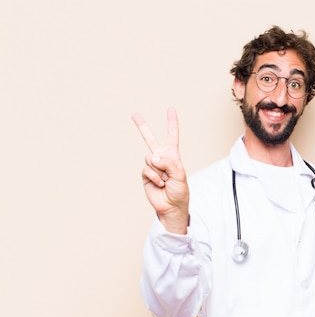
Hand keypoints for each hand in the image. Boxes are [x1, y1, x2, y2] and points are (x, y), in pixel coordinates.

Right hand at [132, 107, 189, 233]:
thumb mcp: (180, 175)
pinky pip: (147, 169)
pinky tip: (160, 183)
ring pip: (150, 158)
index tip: (170, 110)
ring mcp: (152, 166)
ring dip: (159, 170)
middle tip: (134, 114)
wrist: (171, 206)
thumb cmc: (179, 191)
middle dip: (142, 127)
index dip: (171, 123)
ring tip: (165, 180)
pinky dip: (154, 177)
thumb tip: (153, 157)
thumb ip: (168, 163)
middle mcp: (162, 158)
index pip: (172, 137)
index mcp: (173, 156)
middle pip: (150, 140)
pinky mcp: (146, 175)